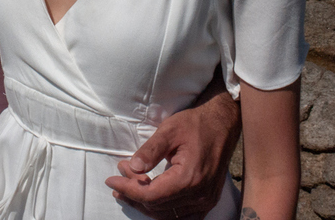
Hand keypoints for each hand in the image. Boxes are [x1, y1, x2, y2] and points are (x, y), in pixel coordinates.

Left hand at [105, 88, 241, 219]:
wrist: (222, 124)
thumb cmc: (196, 124)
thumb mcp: (169, 130)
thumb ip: (150, 151)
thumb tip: (132, 167)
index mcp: (189, 178)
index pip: (151, 195)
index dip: (128, 189)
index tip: (111, 179)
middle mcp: (199, 195)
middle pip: (157, 206)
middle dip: (133, 193)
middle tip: (119, 177)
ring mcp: (205, 201)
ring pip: (167, 215)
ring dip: (145, 203)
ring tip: (127, 189)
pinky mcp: (208, 200)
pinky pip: (182, 216)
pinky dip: (163, 210)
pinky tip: (150, 199)